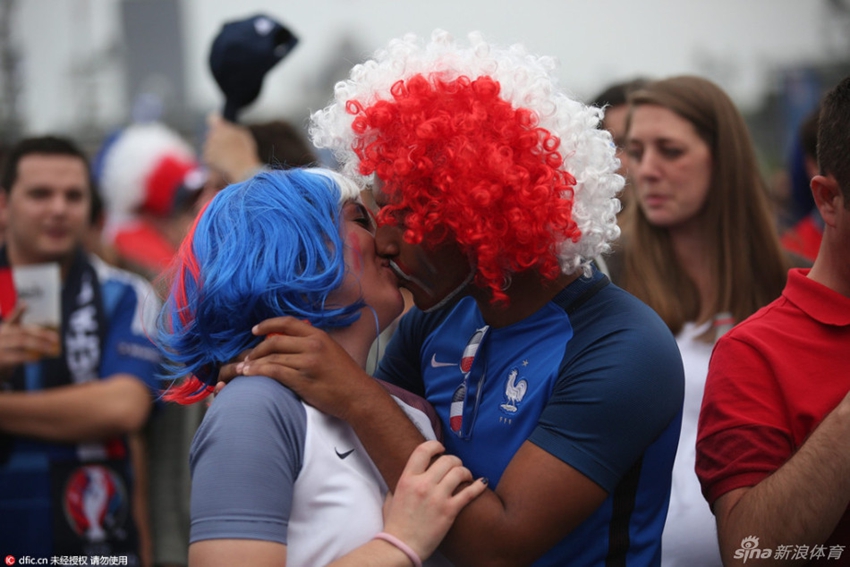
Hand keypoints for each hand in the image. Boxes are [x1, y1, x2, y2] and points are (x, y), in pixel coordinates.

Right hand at [0, 304, 60, 378]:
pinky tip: (38, 359)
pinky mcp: (0, 359)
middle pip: (22, 332)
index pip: (12, 319)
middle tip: (56, 339)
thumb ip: (21, 329)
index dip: (18, 311)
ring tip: (51, 348)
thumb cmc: (6, 352)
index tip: (25, 304)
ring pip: (20, 342)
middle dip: (41, 335)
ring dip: (38, 345)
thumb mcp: (11, 339)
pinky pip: (15, 357)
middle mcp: (1, 336)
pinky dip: (27, 357)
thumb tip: (26, 305)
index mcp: (5, 330)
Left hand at [203, 113, 261, 182]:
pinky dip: (214, 159)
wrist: (241, 168)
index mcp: (220, 128)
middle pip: (212, 134)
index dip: (216, 120)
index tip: (218, 123)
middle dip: (218, 138)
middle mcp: (211, 136)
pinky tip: (224, 163)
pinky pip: (209, 156)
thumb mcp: (242, 134)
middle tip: (229, 146)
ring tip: (229, 156)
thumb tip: (225, 126)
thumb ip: (231, 128)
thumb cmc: (245, 150)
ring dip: (216, 149)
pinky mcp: (206, 158)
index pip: (212, 119)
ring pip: (210, 146)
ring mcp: (207, 147)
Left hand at [235, 317, 377, 419]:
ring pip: (271, 357)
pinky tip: (249, 375)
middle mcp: (312, 346)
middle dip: (256, 349)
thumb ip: (313, 345)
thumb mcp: (332, 352)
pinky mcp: (302, 380)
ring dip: (252, 363)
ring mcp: (307, 363)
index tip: (255, 330)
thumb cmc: (346, 377)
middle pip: (275, 341)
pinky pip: (274, 372)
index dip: (268, 324)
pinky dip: (258, 372)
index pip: (288, 323)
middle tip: (247, 356)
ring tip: (242, 369)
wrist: (358, 396)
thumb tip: (291, 345)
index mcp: (319, 336)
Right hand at [382, 440, 487, 560]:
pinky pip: (469, 492)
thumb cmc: (395, 524)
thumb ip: (399, 484)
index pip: (423, 450)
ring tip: (466, 476)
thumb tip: (407, 478)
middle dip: (454, 460)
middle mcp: (422, 484)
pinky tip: (482, 482)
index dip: (435, 445)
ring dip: (465, 471)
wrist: (400, 547)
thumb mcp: (391, 498)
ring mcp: (437, 497)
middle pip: (446, 460)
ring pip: (459, 472)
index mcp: (407, 479)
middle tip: (456, 466)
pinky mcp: (449, 511)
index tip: (441, 448)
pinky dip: (478, 485)